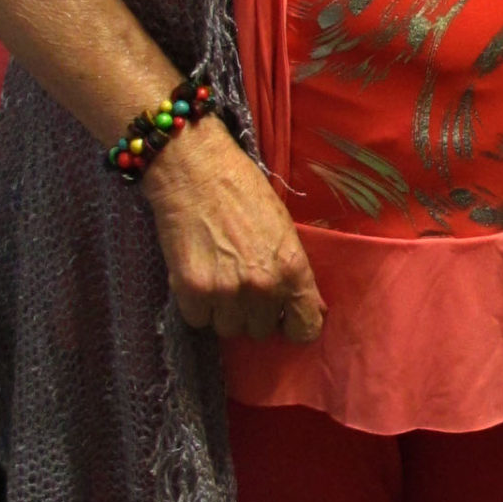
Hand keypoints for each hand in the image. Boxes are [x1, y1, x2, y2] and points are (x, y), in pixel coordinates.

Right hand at [144, 122, 325, 341]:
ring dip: (223, 310)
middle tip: (241, 282)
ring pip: (228, 329)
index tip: (283, 316)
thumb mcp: (284, 230)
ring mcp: (226, 292)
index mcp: (292, 269)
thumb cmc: (244, 192)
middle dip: (253, 311)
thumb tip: (311, 309)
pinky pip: (198, 320)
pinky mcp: (191, 291)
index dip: (293, 324)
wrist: (196, 171)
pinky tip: (199, 276)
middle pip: (260, 330)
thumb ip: (295, 273)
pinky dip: (197, 305)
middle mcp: (262, 287)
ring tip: (218, 277)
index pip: (304, 329)